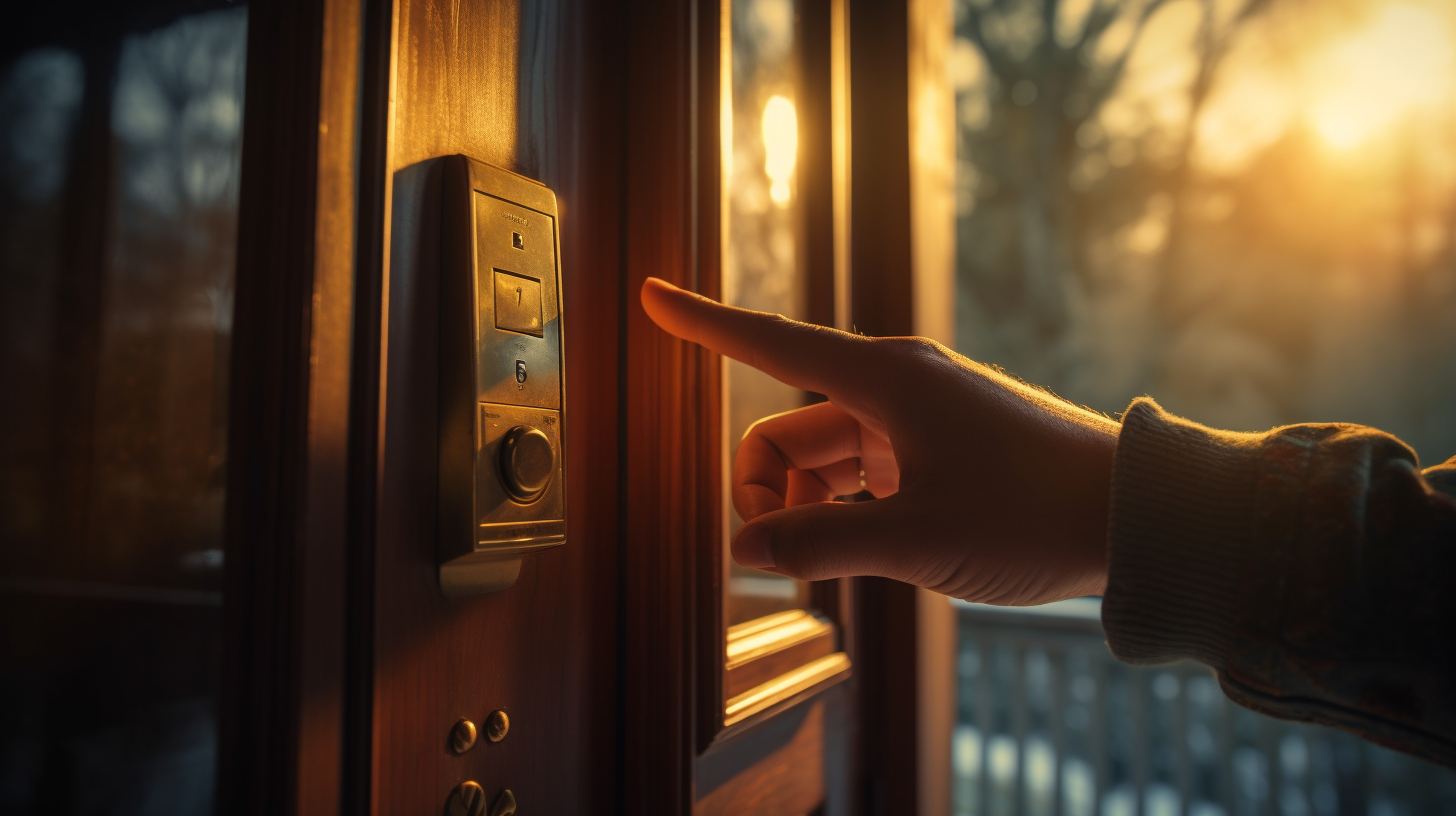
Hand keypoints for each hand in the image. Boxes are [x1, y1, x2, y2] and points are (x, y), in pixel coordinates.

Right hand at [640, 277, 1117, 604]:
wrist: (1134, 518)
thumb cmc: (1035, 512)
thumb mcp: (918, 536)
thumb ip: (823, 542)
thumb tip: (745, 549)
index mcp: (886, 380)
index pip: (772, 342)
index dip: (706, 323)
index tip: (652, 297)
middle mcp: (897, 388)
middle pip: (786, 429)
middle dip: (765, 488)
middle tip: (785, 554)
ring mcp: (920, 421)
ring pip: (822, 458)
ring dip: (806, 508)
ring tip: (829, 563)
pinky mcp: (941, 452)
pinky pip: (861, 473)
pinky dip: (843, 509)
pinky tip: (859, 551)